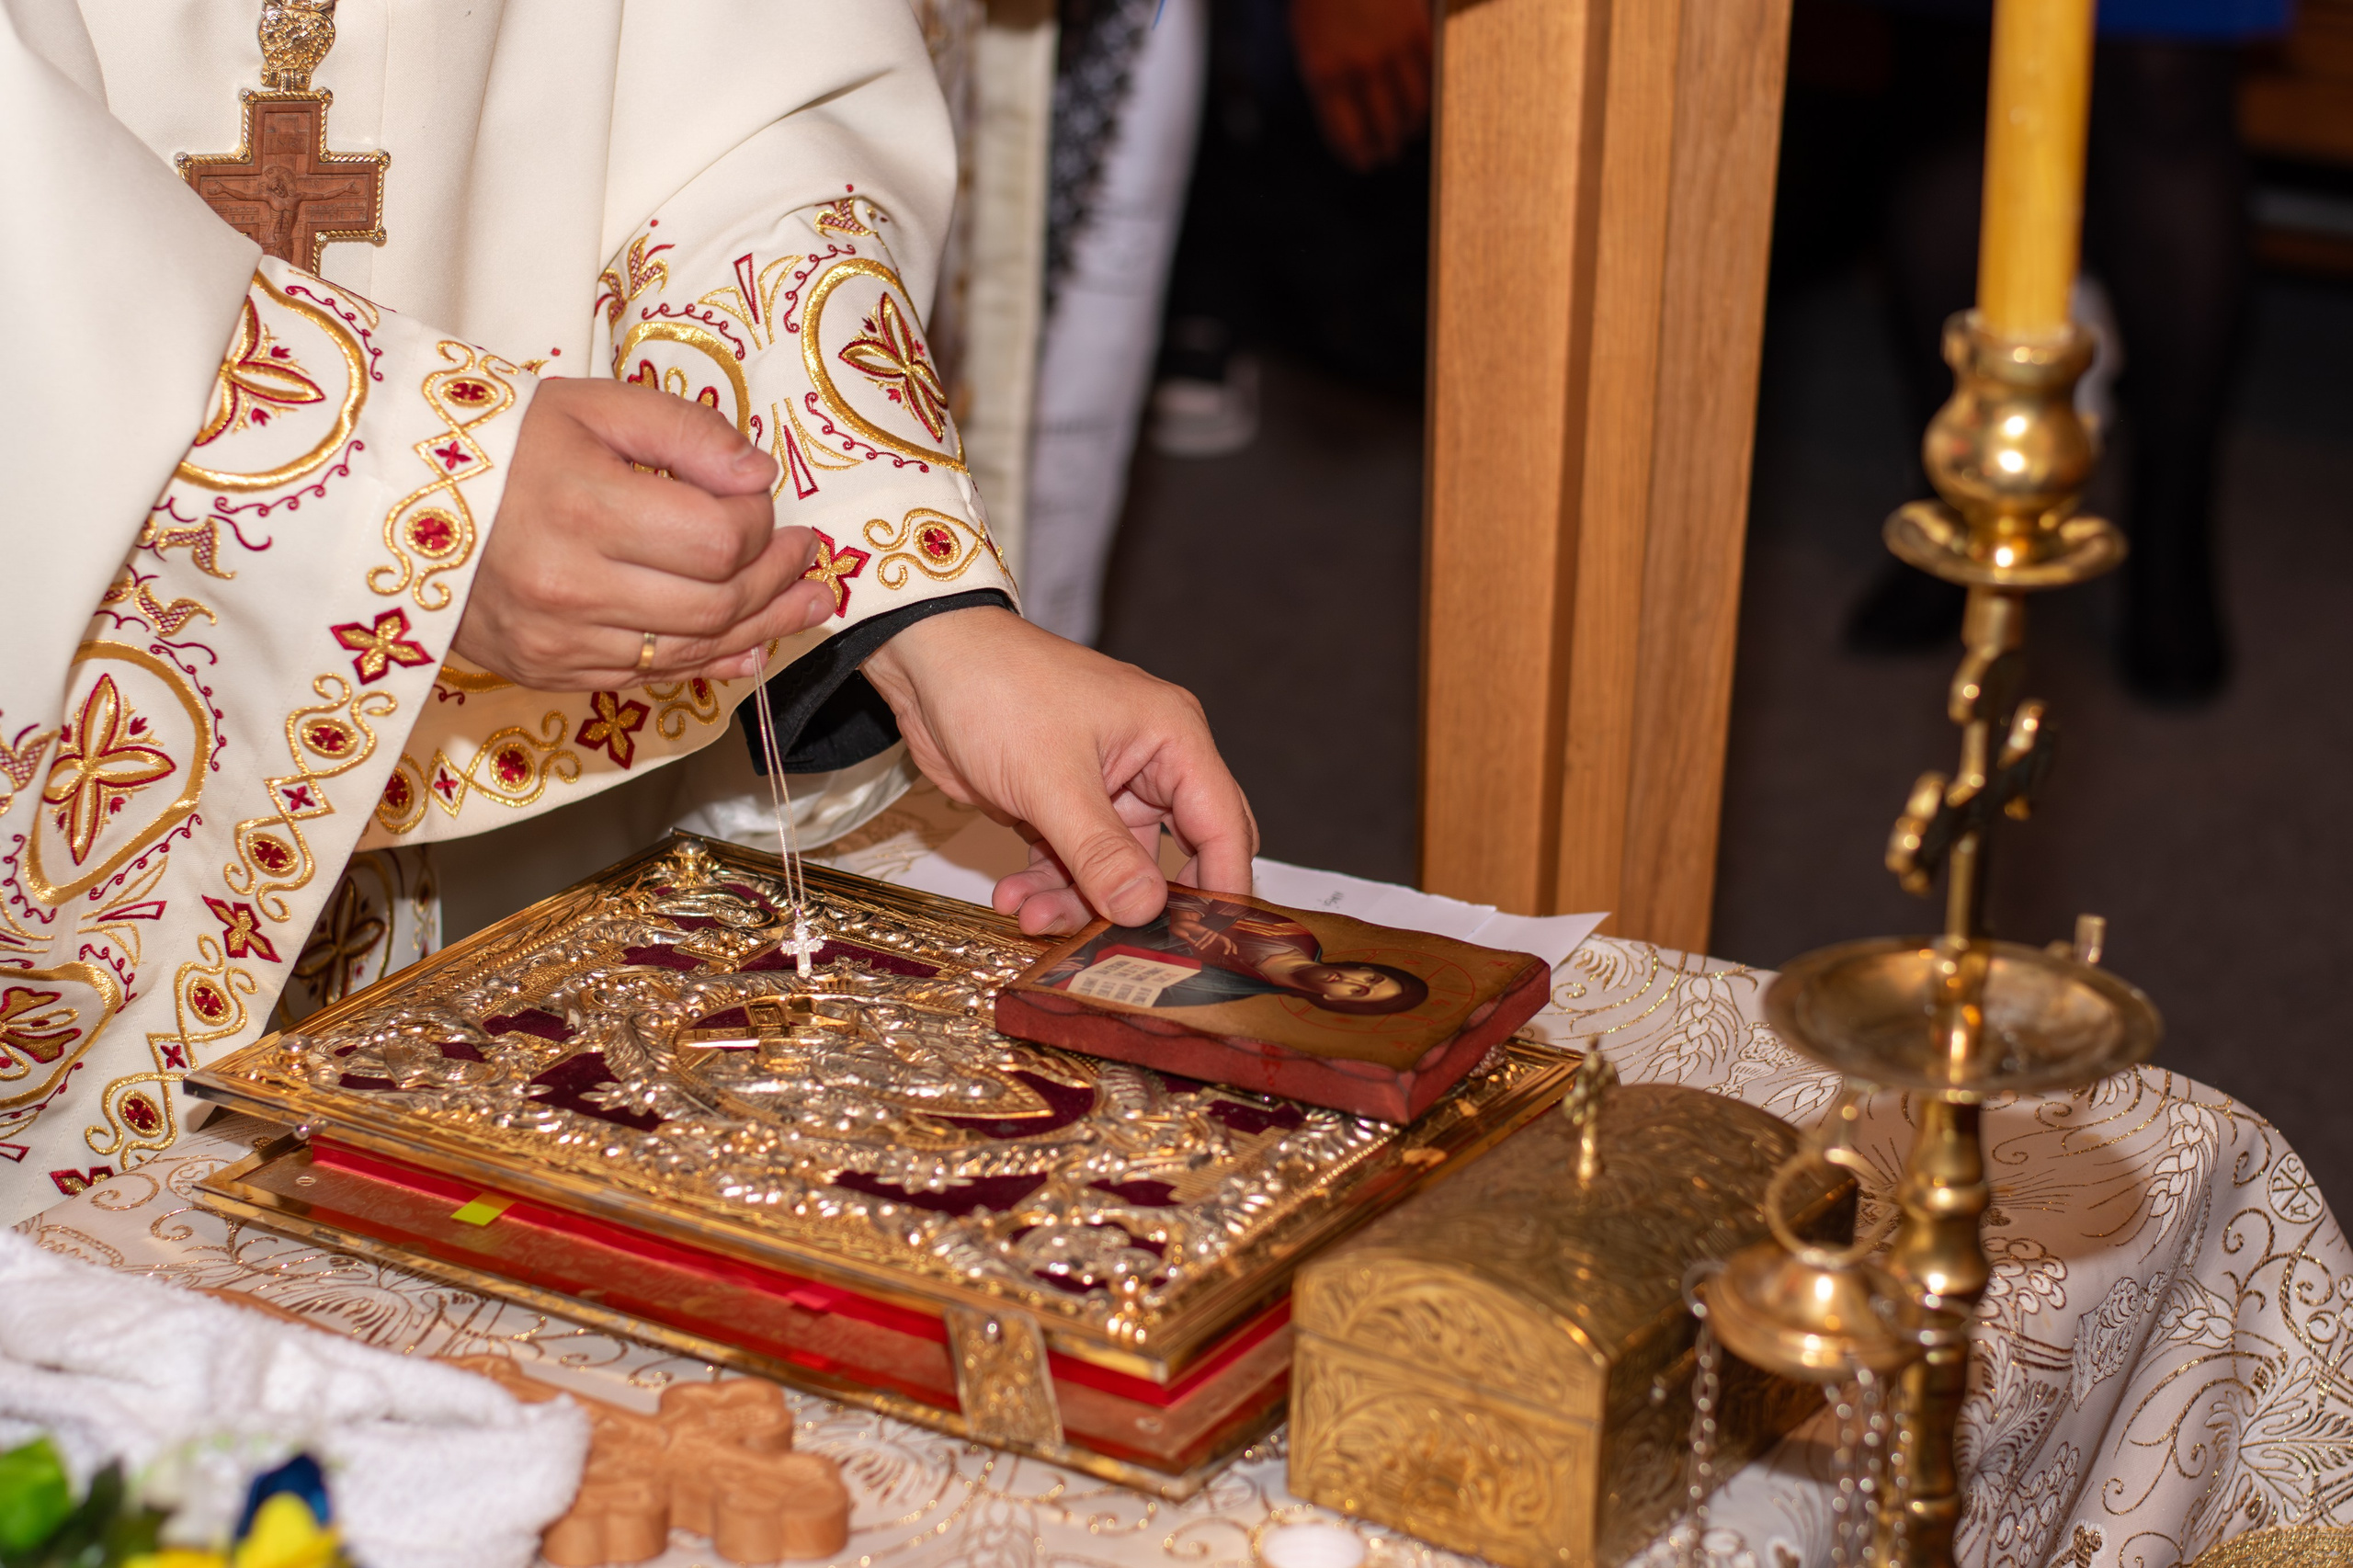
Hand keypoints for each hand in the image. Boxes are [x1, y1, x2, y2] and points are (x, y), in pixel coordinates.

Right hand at [453, 379, 834, 689]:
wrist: (392, 500)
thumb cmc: (500, 441)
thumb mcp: (592, 405)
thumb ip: (684, 432)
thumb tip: (758, 474)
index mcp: (584, 509)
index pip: (718, 539)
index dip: (759, 521)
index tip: (759, 496)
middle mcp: (571, 587)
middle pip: (715, 603)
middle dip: (775, 579)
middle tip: (805, 553)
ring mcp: (558, 640)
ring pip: (690, 649)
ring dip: (759, 628)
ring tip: (804, 603)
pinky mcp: (547, 670)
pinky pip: (647, 676)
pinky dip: (704, 663)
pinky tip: (748, 648)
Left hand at [861, 607, 1258, 934]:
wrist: (924, 664)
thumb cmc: (997, 688)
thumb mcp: (1051, 780)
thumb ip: (1101, 852)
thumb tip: (1144, 910)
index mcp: (1172, 738)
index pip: (1222, 825)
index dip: (1222, 888)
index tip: (1208, 947)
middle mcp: (1150, 763)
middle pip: (1174, 856)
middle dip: (1141, 903)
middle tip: (1122, 948)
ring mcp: (1106, 787)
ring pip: (1115, 870)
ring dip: (1077, 901)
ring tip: (1030, 918)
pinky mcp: (1063, 805)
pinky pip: (1073, 863)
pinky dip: (1047, 886)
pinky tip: (1013, 898)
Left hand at [1289, 0, 1432, 171]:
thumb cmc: (1321, 5)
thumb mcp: (1310, 48)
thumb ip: (1330, 86)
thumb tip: (1355, 128)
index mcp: (1324, 74)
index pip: (1346, 136)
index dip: (1359, 157)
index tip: (1366, 163)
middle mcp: (1359, 68)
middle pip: (1382, 129)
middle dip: (1385, 148)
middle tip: (1388, 152)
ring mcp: (1391, 50)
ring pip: (1412, 111)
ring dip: (1410, 128)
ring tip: (1406, 130)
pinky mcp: (1418, 32)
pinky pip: (1431, 80)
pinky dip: (1430, 98)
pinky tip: (1424, 104)